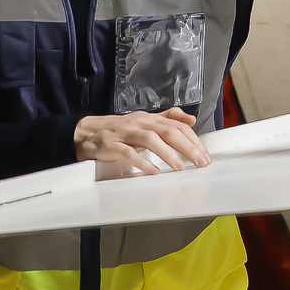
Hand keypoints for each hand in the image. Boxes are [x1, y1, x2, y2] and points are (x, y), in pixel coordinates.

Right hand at [73, 108, 211, 180]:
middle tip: (201, 162)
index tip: (205, 155)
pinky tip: (152, 171)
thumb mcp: (143, 121)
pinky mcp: (111, 145)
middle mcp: (139, 123)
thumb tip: (191, 118)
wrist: (85, 132)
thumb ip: (167, 119)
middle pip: (167, 131)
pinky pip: (128, 152)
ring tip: (181, 167)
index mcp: (148, 118)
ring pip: (150, 139)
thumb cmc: (117, 130)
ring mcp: (124, 133)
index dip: (193, 139)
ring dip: (167, 154)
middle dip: (187, 147)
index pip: (176, 125)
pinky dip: (141, 162)